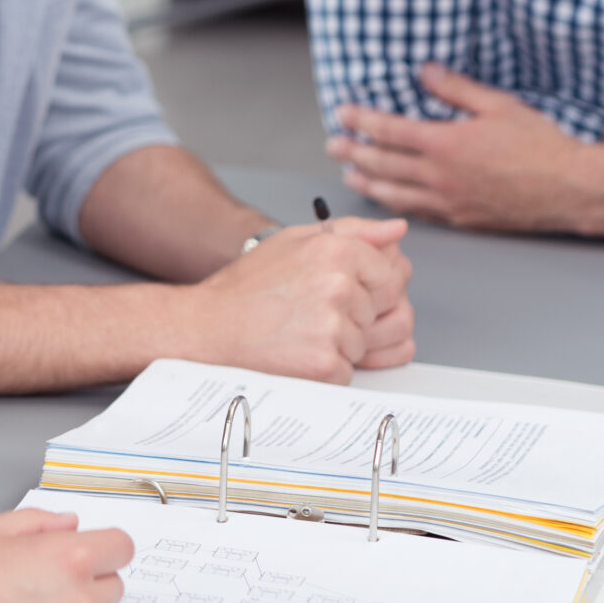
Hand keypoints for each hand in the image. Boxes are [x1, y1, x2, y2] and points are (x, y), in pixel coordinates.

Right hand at [171, 217, 414, 381]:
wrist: (206, 329)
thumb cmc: (248, 287)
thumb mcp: (295, 242)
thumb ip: (353, 231)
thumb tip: (397, 230)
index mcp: (335, 250)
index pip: (390, 274)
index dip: (364, 287)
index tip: (333, 291)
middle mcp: (339, 285)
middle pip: (381, 311)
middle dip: (354, 316)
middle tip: (310, 312)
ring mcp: (333, 327)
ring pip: (364, 343)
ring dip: (339, 345)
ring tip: (297, 333)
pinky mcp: (326, 364)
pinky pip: (348, 372)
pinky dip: (325, 370)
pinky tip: (294, 353)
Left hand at [329, 64, 603, 234]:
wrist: (571, 188)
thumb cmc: (541, 144)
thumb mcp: (498, 105)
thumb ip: (456, 88)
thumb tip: (426, 70)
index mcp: (446, 144)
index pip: (389, 130)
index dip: (361, 121)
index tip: (342, 113)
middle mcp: (441, 176)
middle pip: (383, 164)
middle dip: (353, 152)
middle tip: (333, 144)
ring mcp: (450, 202)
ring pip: (395, 194)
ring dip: (368, 182)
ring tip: (350, 174)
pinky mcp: (463, 219)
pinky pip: (420, 212)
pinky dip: (398, 204)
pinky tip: (390, 199)